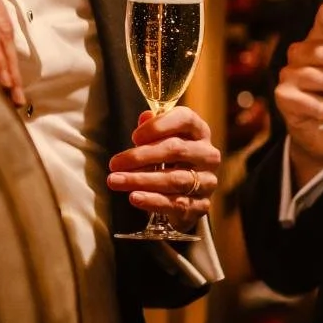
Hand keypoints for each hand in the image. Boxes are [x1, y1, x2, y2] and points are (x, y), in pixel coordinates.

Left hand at [106, 107, 220, 233]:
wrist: (185, 195)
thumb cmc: (170, 160)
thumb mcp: (162, 140)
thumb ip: (154, 127)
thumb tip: (145, 117)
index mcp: (199, 131)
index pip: (185, 119)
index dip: (159, 126)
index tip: (134, 137)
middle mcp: (208, 155)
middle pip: (176, 150)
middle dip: (141, 156)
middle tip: (114, 163)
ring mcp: (207, 181)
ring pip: (174, 179)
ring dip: (141, 180)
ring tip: (115, 181)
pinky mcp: (201, 205)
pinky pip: (176, 203)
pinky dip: (153, 201)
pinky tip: (134, 197)